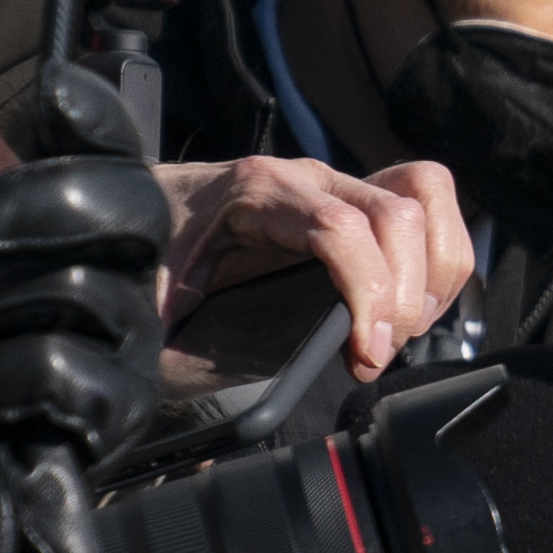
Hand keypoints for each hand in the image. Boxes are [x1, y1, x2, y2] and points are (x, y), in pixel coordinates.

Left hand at [156, 155, 475, 376]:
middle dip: (407, 295)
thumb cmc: (136, 264)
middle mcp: (303, 177)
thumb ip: (203, 340)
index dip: (371, 293)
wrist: (118, 222)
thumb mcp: (153, 311)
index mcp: (254, 191)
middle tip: (378, 353)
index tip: (368, 355)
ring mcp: (331, 184)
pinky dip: (435, 257)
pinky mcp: (349, 200)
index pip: (343, 228)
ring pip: (424, 198)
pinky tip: (405, 306)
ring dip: (433, 272)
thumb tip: (271, 376)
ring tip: (399, 328)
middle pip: (398, 212)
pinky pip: (421, 204)